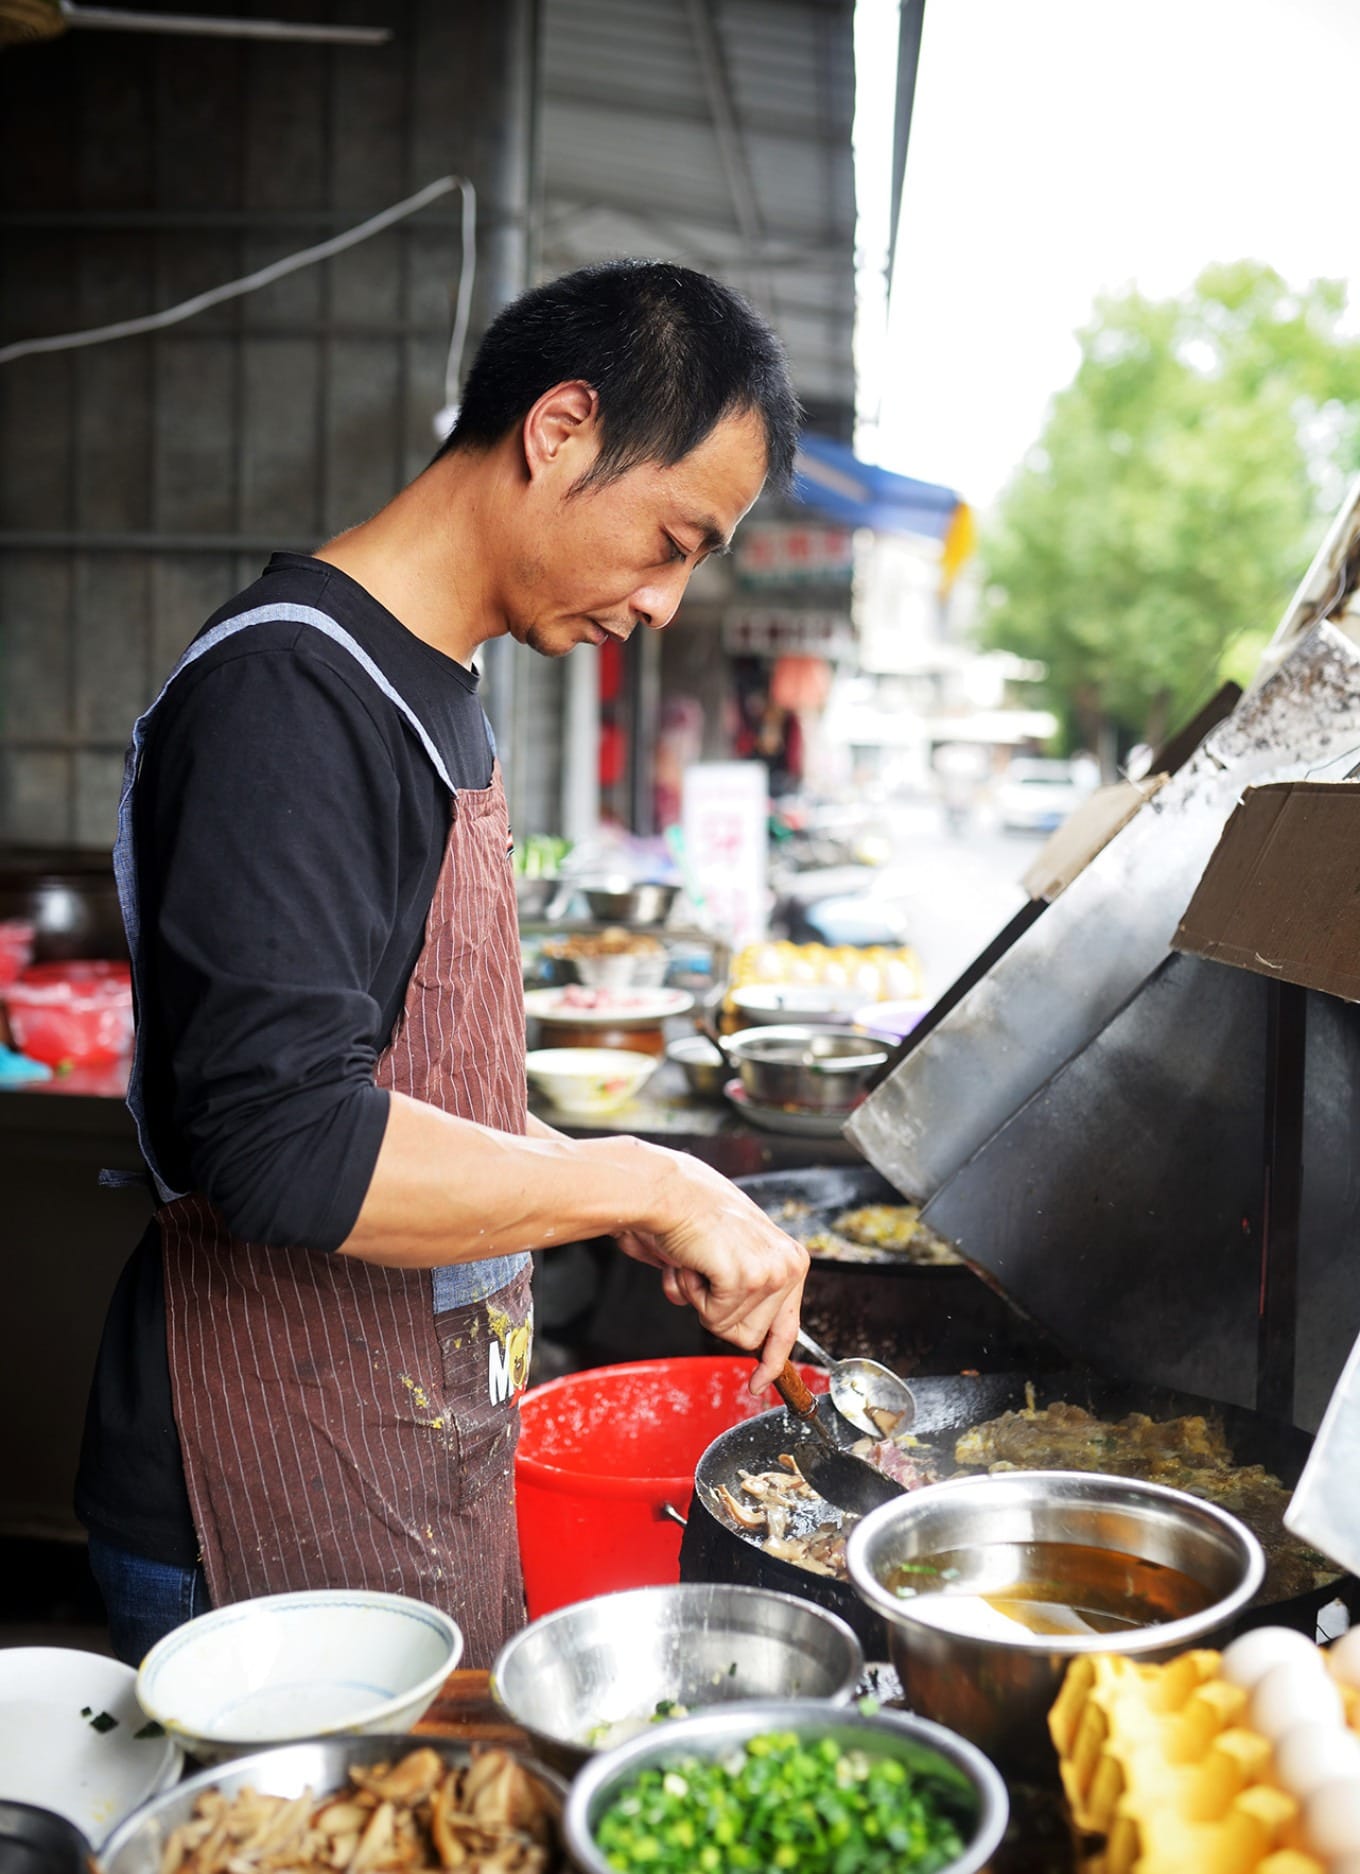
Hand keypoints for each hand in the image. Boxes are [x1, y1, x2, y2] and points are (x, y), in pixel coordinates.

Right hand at [614, 1147, 808, 1393]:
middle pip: (750, 1337)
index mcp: (791, 1260)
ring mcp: (771, 1273)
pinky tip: (692, 1262)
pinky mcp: (747, 1278)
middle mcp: (790, 1266)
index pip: (787, 1328)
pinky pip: (713, 1318)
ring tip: (698, 1262)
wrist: (666, 1191)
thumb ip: (744, 1290)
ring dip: (700, 1301)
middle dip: (715, 1313)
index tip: (758, 1383)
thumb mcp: (733, 1254)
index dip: (770, 1360)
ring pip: (728, 1330)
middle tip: (704, 1273)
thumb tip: (744, 1337)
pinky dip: (692, 1294)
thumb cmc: (689, 1217)